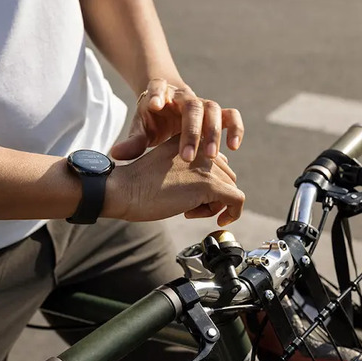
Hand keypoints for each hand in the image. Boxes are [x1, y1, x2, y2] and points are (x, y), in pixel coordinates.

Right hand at [103, 136, 244, 225]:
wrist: (124, 190)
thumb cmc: (139, 184)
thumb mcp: (168, 167)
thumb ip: (189, 169)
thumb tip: (210, 189)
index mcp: (190, 140)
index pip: (216, 163)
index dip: (207, 184)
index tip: (188, 196)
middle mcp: (201, 148)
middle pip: (227, 177)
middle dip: (213, 196)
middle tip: (188, 207)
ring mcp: (206, 165)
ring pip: (231, 189)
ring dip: (215, 206)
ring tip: (190, 211)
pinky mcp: (208, 184)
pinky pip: (237, 200)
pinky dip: (232, 213)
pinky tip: (217, 219)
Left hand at [110, 78, 243, 161]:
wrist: (169, 108)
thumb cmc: (152, 120)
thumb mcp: (141, 129)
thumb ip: (132, 142)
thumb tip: (115, 154)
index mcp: (161, 94)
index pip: (159, 87)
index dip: (158, 94)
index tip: (154, 105)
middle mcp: (184, 97)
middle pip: (192, 106)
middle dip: (191, 131)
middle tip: (188, 156)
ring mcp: (203, 104)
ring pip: (214, 110)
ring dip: (214, 133)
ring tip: (211, 157)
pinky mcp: (218, 114)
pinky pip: (232, 117)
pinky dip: (235, 129)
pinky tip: (233, 148)